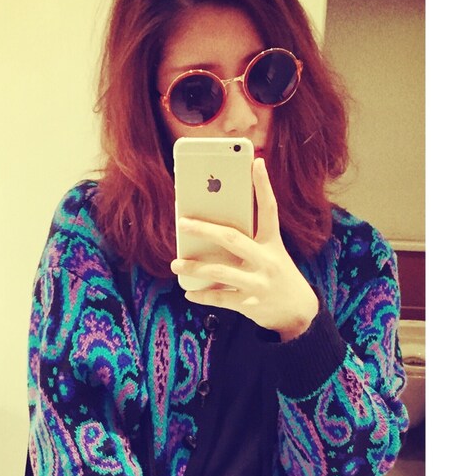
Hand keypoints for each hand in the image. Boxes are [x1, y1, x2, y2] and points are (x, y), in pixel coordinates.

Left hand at [171, 157, 318, 339]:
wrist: (298, 313)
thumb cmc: (278, 276)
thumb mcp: (273, 254)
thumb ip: (251, 240)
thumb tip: (214, 230)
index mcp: (272, 243)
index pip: (269, 209)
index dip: (263, 185)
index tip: (256, 162)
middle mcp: (266, 260)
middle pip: (232, 238)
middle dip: (205, 229)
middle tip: (182, 222)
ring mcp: (257, 283)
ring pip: (220, 271)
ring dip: (194, 267)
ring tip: (176, 264)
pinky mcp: (249, 303)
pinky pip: (220, 297)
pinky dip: (202, 294)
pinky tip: (189, 292)